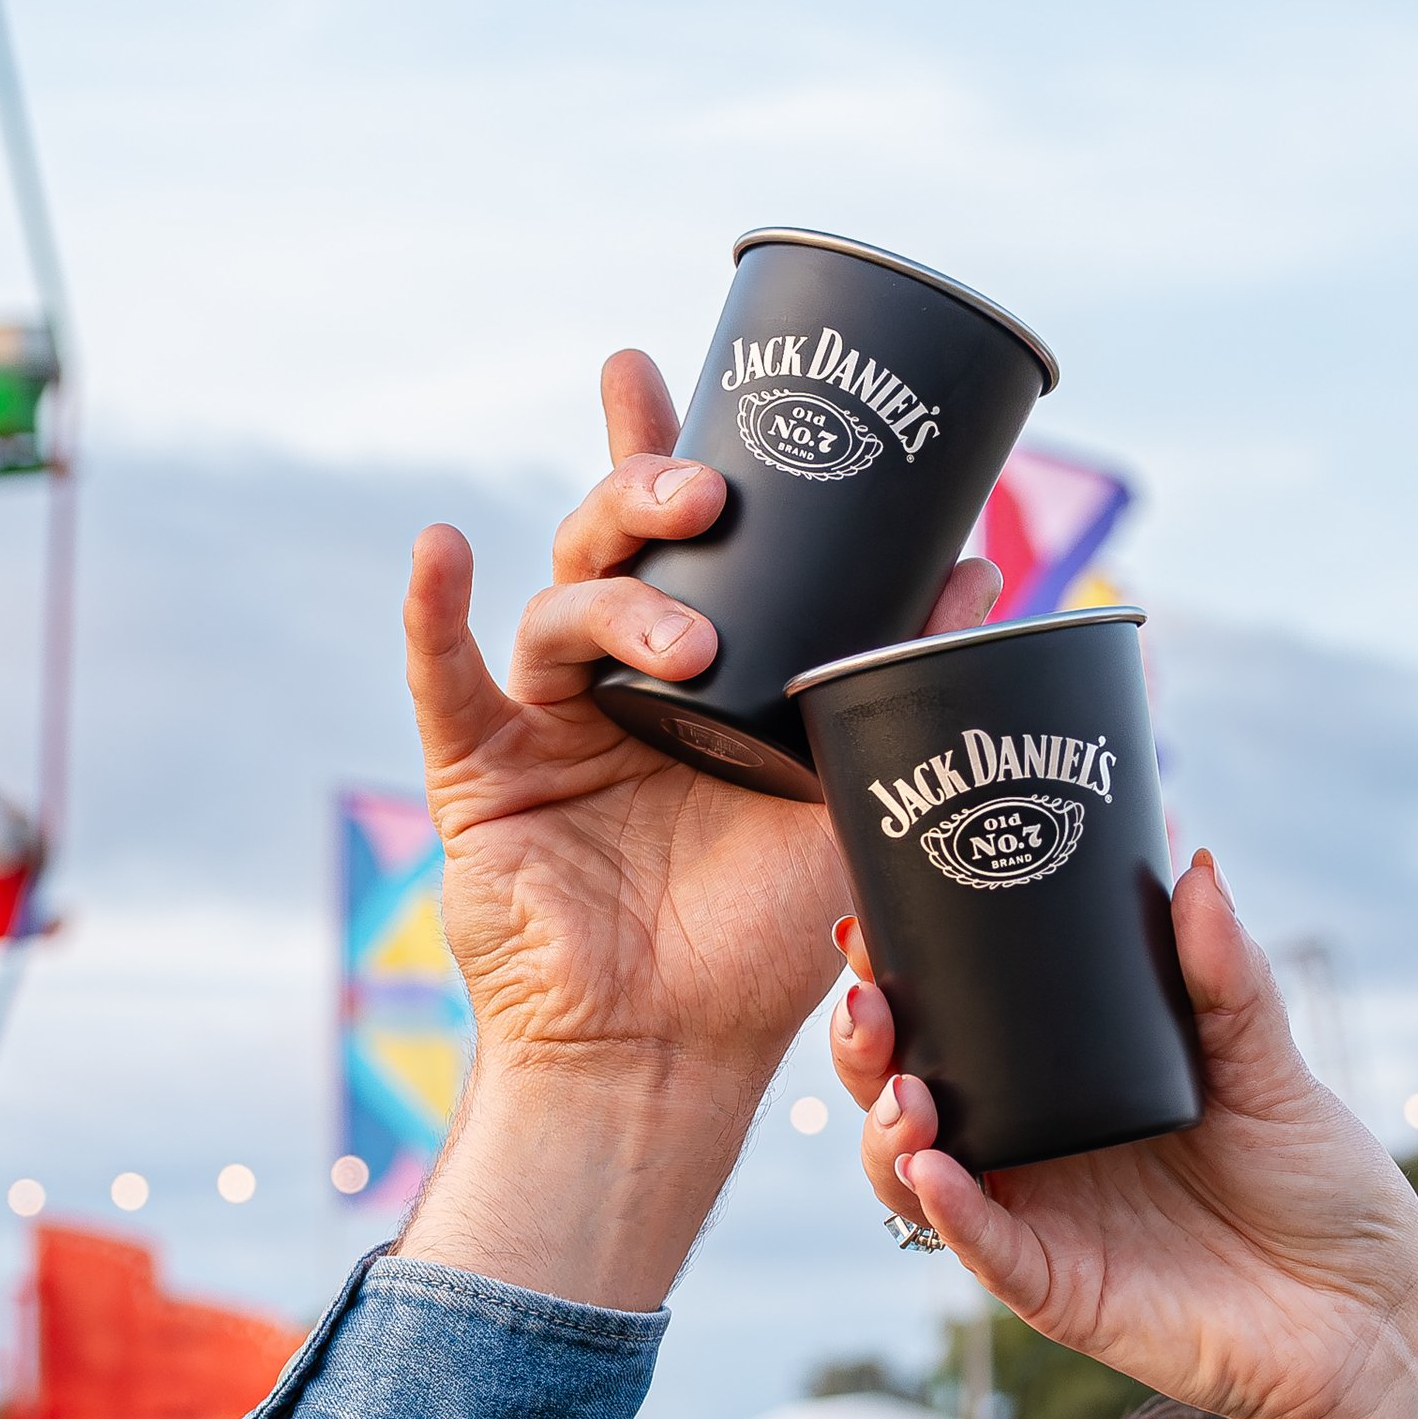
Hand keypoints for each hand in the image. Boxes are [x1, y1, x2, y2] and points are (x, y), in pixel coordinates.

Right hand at [397, 348, 997, 1306]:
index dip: (666, 443)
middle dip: (649, 488)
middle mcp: (615, 683)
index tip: (669, 362)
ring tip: (687, 638)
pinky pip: (444, 678)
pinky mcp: (481, 778)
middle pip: (612, 543)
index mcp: (696, 673)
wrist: (675, 1056)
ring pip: (559, 606)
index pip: (681, 537)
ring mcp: (545, 725)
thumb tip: (984, 574)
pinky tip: (443, 551)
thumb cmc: (762, 945)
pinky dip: (432, 612)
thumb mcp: (857, 802)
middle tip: (713, 488)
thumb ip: (902, 694)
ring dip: (618, 593)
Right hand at [829, 854, 1417, 1418]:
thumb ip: (1226, 976)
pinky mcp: (1055, 1288)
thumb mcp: (1270, 1066)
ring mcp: (1038, 1217)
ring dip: (887, 1131)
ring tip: (908, 1092)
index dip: (900, 978)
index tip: (872, 929)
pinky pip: (981, 1250)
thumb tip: (1197, 868)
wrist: (1369, 1311)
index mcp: (1068, 1081)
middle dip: (863, 1047)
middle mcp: (1036, 1146)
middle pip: (904, 1093)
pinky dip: (949, 1212)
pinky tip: (936, 1171)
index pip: (957, 1022)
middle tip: (869, 998)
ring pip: (914, 1175)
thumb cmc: (1319, 1185)